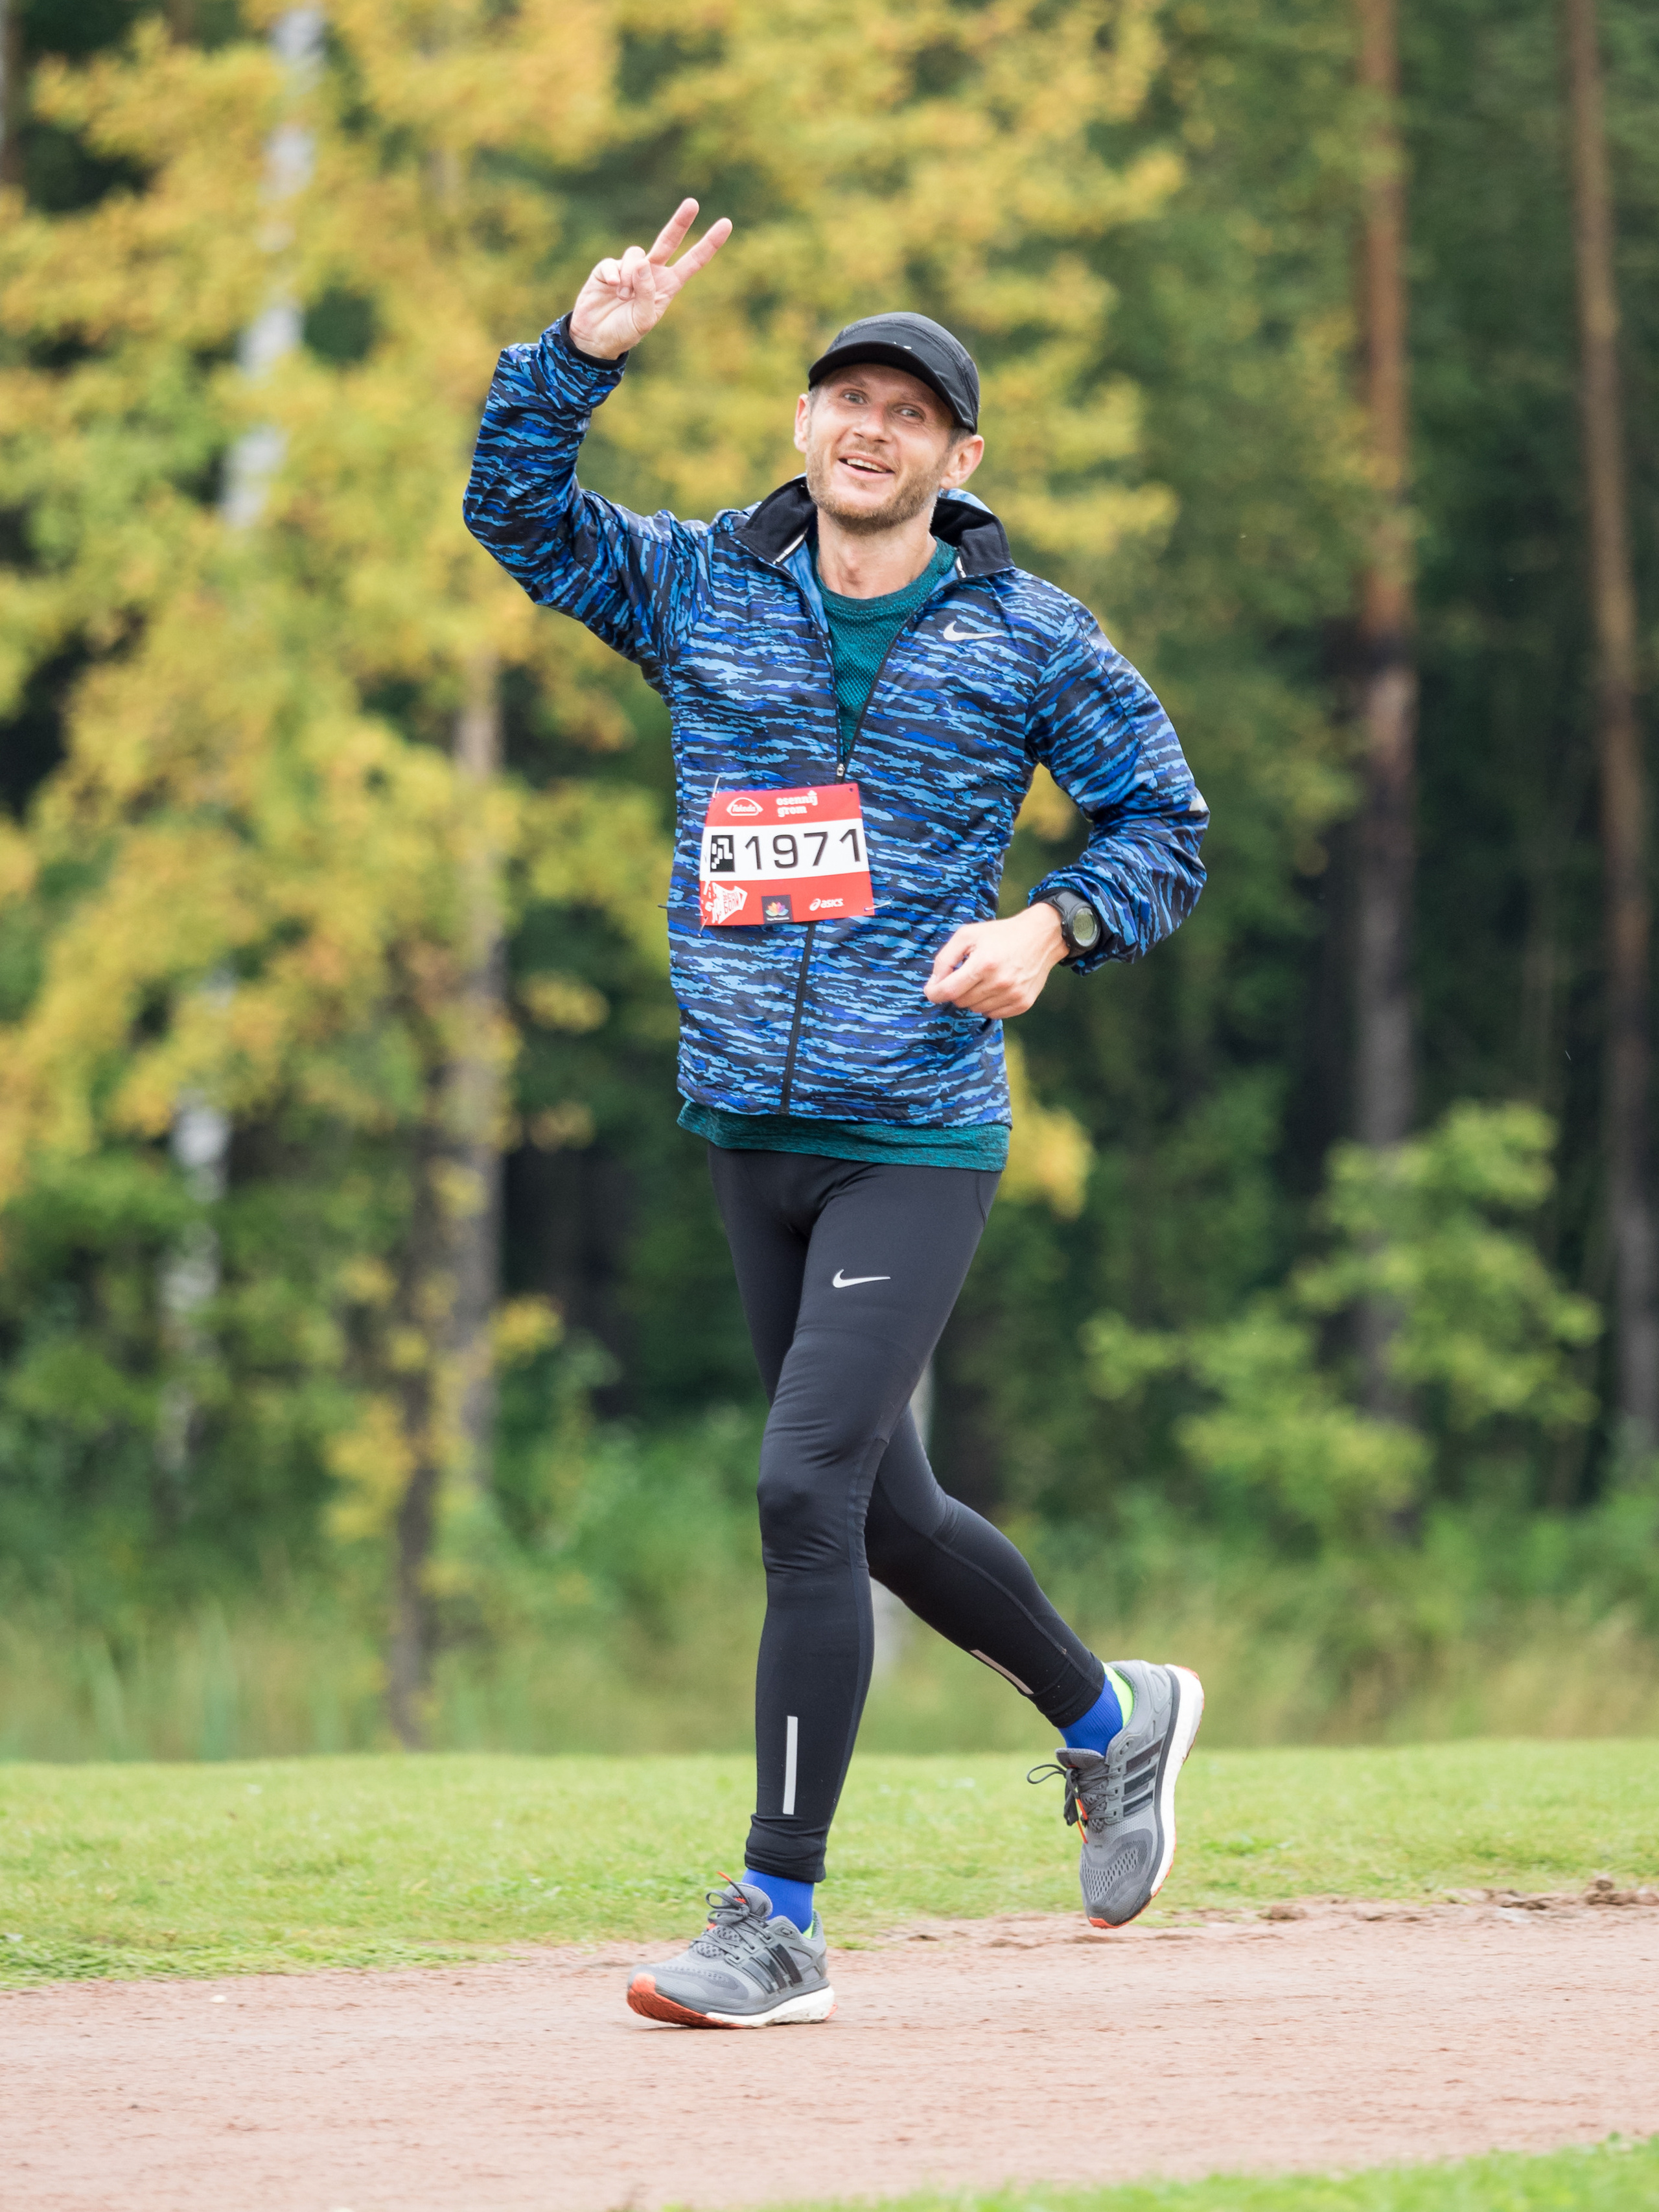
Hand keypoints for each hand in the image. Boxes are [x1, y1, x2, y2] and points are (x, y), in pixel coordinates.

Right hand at [568, 199, 732, 360]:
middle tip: (693, 203)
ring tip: (623, 297)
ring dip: (631, 278)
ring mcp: (629, 267)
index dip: (708, 244)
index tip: (726, 224)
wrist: (595, 338)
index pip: (692, 262)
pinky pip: (613, 264)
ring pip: (636, 255)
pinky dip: (613, 277)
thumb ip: (646, 294)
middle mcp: (651, 272)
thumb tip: (642, 263)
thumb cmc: (624, 332)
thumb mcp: (643, 320)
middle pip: (668, 241)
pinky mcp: (608, 268)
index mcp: (667, 285)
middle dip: (680, 222)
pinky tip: (611, 288)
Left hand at [924, 904, 1067, 1018]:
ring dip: (973, 997)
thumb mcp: (967, 935)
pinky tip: (996, 986)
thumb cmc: (1000, 934)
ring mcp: (1013, 995)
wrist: (1041, 937)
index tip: (932, 989)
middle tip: (966, 974)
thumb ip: (945, 959)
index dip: (934, 992)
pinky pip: (993, 1014)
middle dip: (957, 990)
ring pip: (975, 1009)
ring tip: (984, 977)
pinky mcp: (1023, 1004)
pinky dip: (988, 1003)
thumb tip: (933, 984)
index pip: (948, 991)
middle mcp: (999, 982)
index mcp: (983, 964)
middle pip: (960, 1001)